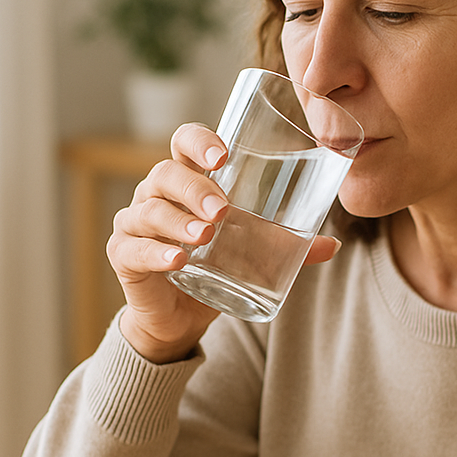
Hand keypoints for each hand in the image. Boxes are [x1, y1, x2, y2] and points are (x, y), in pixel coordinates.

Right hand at [108, 122, 341, 363]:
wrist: (181, 315)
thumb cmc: (215, 266)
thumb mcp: (254, 252)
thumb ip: (288, 246)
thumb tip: (333, 245)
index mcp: (187, 181)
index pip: (183, 143)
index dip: (198, 140)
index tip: (222, 154)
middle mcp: (156, 194)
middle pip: (166, 175)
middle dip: (195, 189)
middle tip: (223, 211)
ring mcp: (135, 223)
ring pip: (149, 210)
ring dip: (177, 221)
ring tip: (204, 236)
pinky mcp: (124, 255)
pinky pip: (133, 248)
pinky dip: (155, 252)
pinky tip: (176, 260)